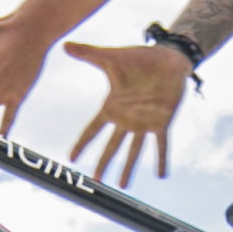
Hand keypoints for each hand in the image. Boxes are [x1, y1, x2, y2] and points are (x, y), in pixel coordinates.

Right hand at [63, 39, 189, 188]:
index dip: (82, 144)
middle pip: (112, 146)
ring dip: (128, 168)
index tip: (71, 159)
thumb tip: (65, 45)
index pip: (92, 130)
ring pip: (134, 151)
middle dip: (103, 163)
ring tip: (122, 186)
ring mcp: (144, 122)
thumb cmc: (139, 58)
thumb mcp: (110, 57)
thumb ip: (88, 54)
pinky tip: (161, 175)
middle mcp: (126, 119)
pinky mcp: (162, 122)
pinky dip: (161, 159)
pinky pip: (161, 145)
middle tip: (96, 181)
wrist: (167, 58)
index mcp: (112, 107)